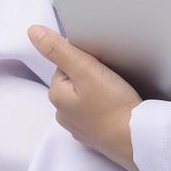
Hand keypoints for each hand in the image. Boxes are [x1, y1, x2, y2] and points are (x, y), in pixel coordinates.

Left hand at [27, 24, 141, 170]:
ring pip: (86, 99)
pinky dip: (106, 109)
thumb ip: (59, 50)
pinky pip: (97, 115)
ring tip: (117, 92)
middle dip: (91, 76)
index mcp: (57, 97)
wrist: (138, 139)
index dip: (84, 59)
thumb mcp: (86, 70)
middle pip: (75, 82)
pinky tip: (118, 108)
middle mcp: (63, 115)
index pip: (65, 65)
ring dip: (98, 93)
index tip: (101, 64)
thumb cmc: (114, 105)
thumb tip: (32, 31)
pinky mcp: (97, 136)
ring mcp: (80, 128)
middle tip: (112, 77)